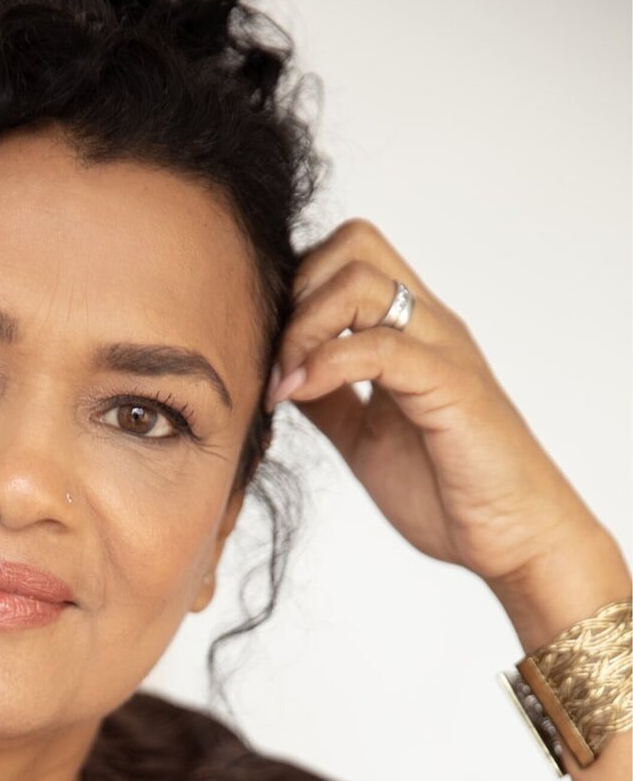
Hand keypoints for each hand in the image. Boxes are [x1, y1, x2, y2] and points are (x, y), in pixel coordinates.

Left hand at [267, 217, 605, 592]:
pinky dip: (324, 364)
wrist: (511, 537)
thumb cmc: (447, 491)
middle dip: (296, 291)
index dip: (295, 289)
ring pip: (362, 279)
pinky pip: (379, 346)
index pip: (347, 255)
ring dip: (304, 325)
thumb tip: (283, 375)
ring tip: (284, 383)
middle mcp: (429, 326)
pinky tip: (297, 396)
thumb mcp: (365, 438)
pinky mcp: (450, 386)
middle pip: (353, 243)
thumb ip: (330, 401)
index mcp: (411, 331)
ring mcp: (442, 349)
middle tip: (275, 361)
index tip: (269, 353)